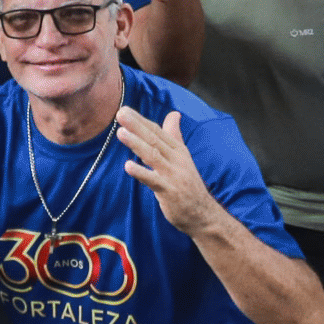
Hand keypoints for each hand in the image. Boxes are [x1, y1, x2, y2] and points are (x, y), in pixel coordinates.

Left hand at [116, 108, 224, 235]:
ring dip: (136, 143)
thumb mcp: (183, 157)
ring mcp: (173, 175)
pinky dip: (141, 172)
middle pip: (154, 139)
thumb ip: (175, 136)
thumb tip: (174, 114)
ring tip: (121, 133)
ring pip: (153, 156)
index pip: (158, 132)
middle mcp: (177, 160)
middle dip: (137, 126)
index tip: (125, 109)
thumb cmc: (188, 185)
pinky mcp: (170, 191)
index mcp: (178, 150)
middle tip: (120, 114)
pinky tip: (128, 166)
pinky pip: (153, 180)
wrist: (203, 214)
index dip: (141, 121)